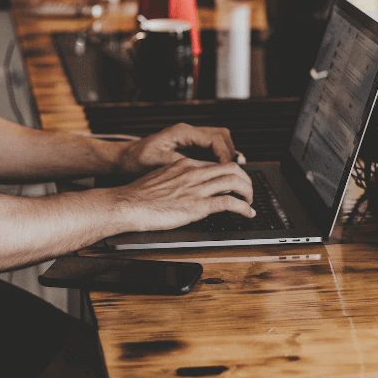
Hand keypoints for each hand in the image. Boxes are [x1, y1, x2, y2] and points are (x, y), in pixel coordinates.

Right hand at [112, 158, 254, 231]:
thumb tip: (186, 188)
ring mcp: (196, 189)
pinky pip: (229, 203)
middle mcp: (194, 173)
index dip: (231, 173)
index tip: (235, 182)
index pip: (216, 164)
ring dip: (248, 193)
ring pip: (235, 182)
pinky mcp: (198, 206)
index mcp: (184, 165)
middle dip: (245, 179)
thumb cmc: (138, 196)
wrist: (127, 204)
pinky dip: (244, 208)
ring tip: (250, 202)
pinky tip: (247, 213)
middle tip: (248, 191)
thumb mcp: (160, 179)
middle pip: (231, 168)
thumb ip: (177, 179)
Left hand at [118, 123, 238, 175]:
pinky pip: (210, 151)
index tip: (230, 170)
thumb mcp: (157, 162)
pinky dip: (217, 161)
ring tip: (230, 175)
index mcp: (182, 132)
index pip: (215, 139)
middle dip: (231, 153)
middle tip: (235, 173)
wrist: (123, 160)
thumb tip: (200, 168)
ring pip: (219, 143)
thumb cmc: (136, 160)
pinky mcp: (188, 148)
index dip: (225, 155)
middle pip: (222, 137)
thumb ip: (179, 163)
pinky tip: (217, 175)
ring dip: (226, 157)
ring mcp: (189, 139)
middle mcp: (188, 133)